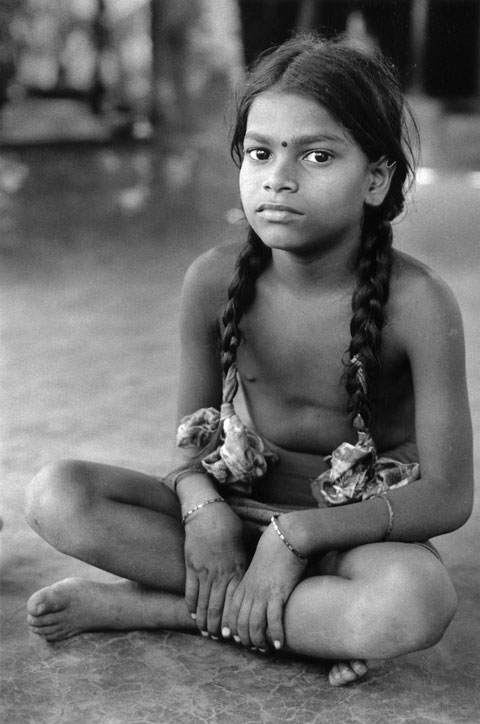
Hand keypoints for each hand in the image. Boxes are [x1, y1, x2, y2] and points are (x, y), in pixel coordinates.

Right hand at [183, 503, 247, 636]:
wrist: (207, 513)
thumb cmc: (229, 524)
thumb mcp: (247, 538)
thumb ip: (255, 551)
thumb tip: (269, 555)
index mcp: (237, 568)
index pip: (237, 600)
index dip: (236, 617)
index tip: (238, 630)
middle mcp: (221, 574)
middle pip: (219, 607)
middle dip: (219, 626)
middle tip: (221, 639)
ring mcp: (204, 572)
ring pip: (204, 603)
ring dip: (205, 621)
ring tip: (207, 633)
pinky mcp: (192, 568)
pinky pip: (191, 592)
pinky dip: (192, 606)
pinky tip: (194, 616)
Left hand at [226, 521, 306, 650]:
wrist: (284, 540)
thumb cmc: (272, 554)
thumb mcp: (256, 570)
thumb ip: (252, 584)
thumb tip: (255, 598)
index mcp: (242, 586)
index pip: (231, 613)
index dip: (232, 629)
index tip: (235, 639)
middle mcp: (249, 592)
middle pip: (241, 624)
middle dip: (245, 639)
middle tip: (254, 648)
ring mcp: (262, 594)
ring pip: (254, 626)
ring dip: (259, 641)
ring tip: (265, 649)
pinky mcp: (277, 594)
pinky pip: (273, 620)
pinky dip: (275, 634)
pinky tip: (279, 643)